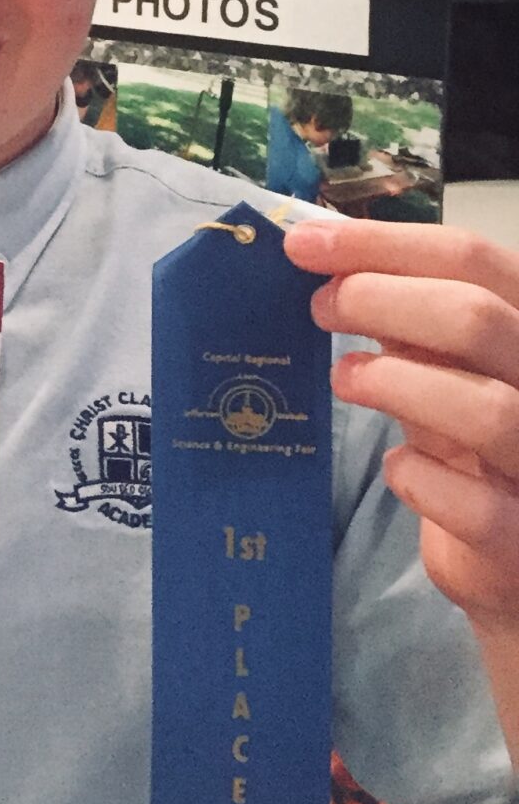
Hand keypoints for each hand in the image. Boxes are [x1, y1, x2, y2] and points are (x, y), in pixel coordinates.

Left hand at [286, 217, 518, 635]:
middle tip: (320, 306)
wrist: (512, 561)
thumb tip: (329, 264)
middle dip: (380, 299)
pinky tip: (398, 466)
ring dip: (395, 383)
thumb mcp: (451, 370)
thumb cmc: (476, 448)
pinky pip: (470, 503)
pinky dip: (418, 476)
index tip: (305, 243)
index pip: (477, 260)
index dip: (384, 244)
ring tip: (345, 377)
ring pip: (488, 409)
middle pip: (479, 320)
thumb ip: (413, 323)